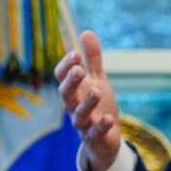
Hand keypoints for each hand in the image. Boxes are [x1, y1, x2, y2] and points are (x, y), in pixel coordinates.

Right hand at [54, 30, 121, 170]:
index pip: (62, 76)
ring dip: (87, 102)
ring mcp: (83, 123)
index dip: (67, 65)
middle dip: (71, 82)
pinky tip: (108, 118)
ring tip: (97, 90)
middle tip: (79, 70)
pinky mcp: (94, 137)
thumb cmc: (98, 106)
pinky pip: (94, 133)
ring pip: (79, 114)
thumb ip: (93, 59)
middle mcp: (73, 106)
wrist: (105, 139)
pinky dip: (100, 126)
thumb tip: (86, 32)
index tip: (76, 53)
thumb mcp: (97, 79)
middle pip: (65, 94)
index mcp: (73, 90)